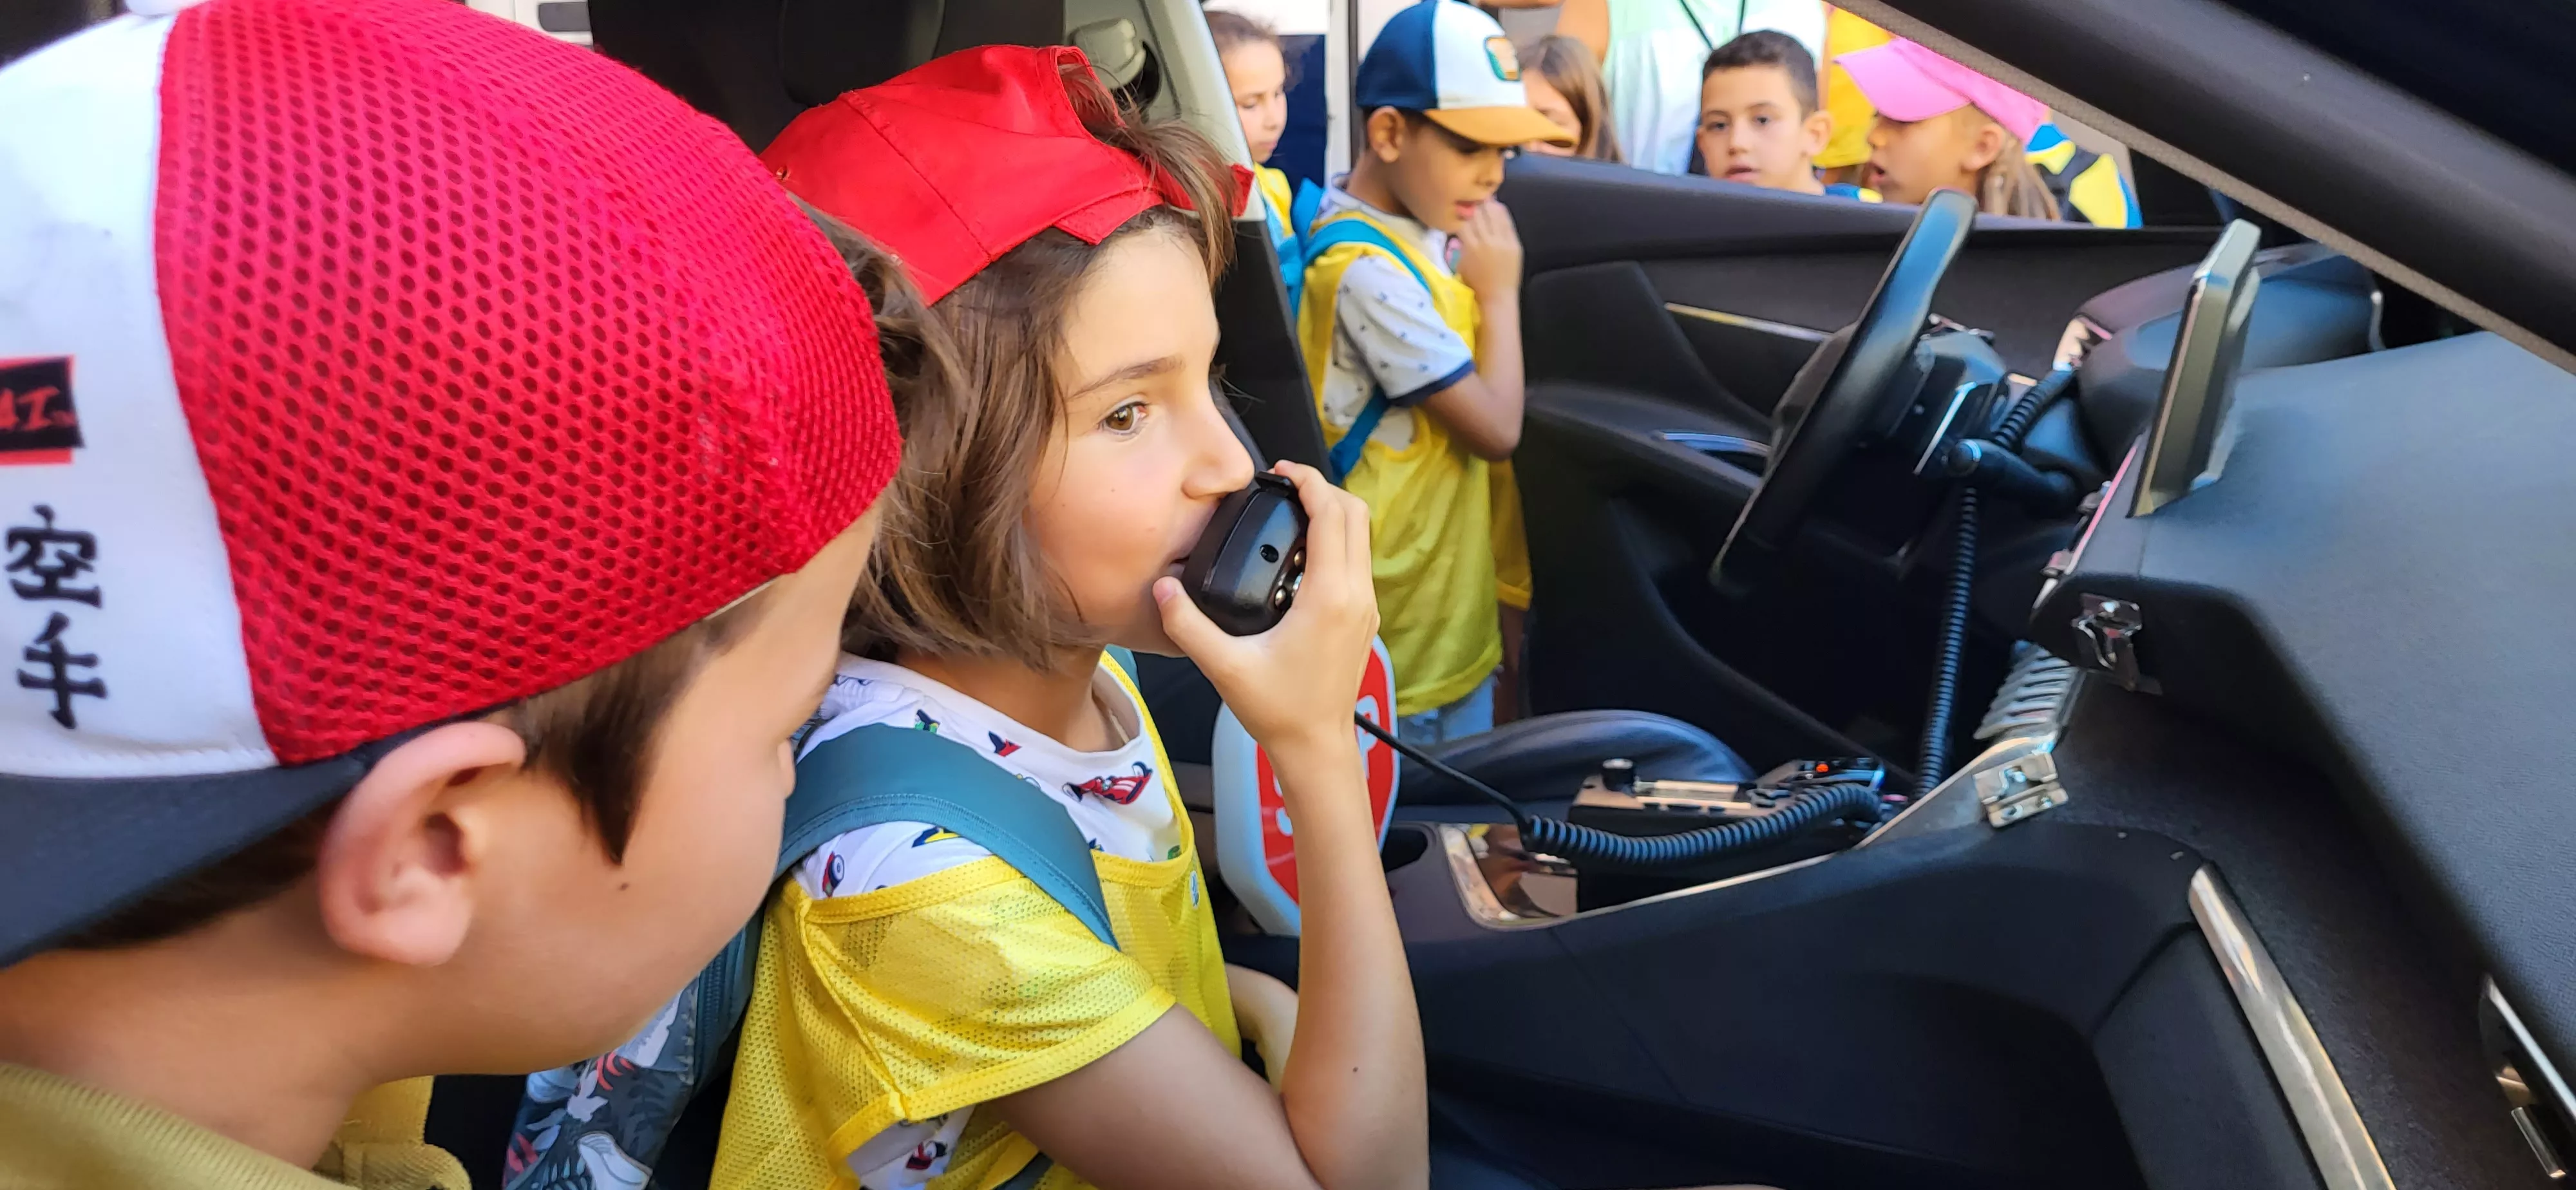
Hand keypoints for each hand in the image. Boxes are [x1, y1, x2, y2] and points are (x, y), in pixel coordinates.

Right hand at [1154, 461, 1377, 758]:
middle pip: (1356, 516)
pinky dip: (1336, 542)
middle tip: (1285, 485)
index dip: (1308, 482)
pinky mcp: (1363, 619)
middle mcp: (1356, 596)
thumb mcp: (1224, 666)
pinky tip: (1300, 554)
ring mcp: (1365, 607)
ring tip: (1291, 511)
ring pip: (1361, 538)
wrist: (1316, 747)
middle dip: (1323, 489)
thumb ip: (1187, 624)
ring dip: (1332, 515)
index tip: (1280, 472)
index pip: (1332, 515)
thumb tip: (1162, 589)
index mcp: (1329, 597)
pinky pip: (1357, 562)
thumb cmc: (1280, 710)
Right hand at [1452, 199, 1521, 297]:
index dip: (1461, 210)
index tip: (1459, 204)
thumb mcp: (1460, 264)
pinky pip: (1507, 222)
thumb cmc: (1476, 283)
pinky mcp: (1514, 243)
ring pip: (1494, 214)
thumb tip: (1461, 225)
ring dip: (1488, 203)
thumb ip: (1460, 244)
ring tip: (1484, 195)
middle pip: (1479, 214)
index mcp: (1470, 246)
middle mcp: (1486, 241)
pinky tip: (1497, 205)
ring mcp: (1502, 241)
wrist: (1498, 297)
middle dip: (1474, 203)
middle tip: (1471, 194)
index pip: (1464, 220)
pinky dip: (1501, 212)